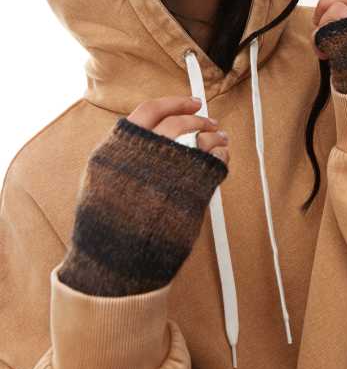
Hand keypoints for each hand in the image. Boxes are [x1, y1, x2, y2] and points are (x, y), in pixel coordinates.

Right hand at [58, 96, 229, 296]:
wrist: (115, 267)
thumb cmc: (108, 228)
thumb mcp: (102, 183)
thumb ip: (122, 156)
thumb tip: (148, 138)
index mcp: (117, 150)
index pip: (148, 111)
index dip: (173, 102)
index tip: (191, 102)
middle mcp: (142, 157)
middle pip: (178, 122)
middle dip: (198, 118)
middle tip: (209, 120)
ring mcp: (167, 173)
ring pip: (200, 139)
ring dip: (214, 135)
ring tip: (220, 137)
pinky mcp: (190, 193)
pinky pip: (214, 164)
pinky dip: (222, 157)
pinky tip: (222, 159)